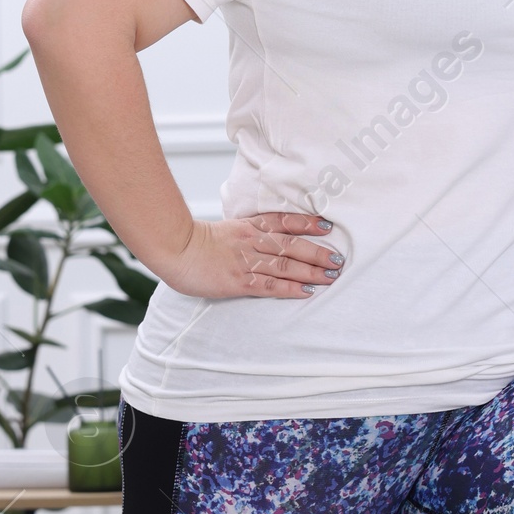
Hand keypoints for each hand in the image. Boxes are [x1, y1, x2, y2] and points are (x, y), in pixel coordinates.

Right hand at [164, 212, 343, 300]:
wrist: (175, 249)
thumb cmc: (197, 242)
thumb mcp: (227, 230)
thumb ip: (248, 233)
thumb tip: (268, 239)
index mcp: (249, 226)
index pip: (284, 222)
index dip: (308, 224)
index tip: (328, 226)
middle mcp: (252, 241)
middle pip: (292, 245)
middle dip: (318, 253)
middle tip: (338, 260)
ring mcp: (246, 261)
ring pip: (285, 265)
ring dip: (311, 271)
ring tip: (331, 277)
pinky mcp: (239, 281)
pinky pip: (269, 285)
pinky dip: (290, 288)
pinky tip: (306, 291)